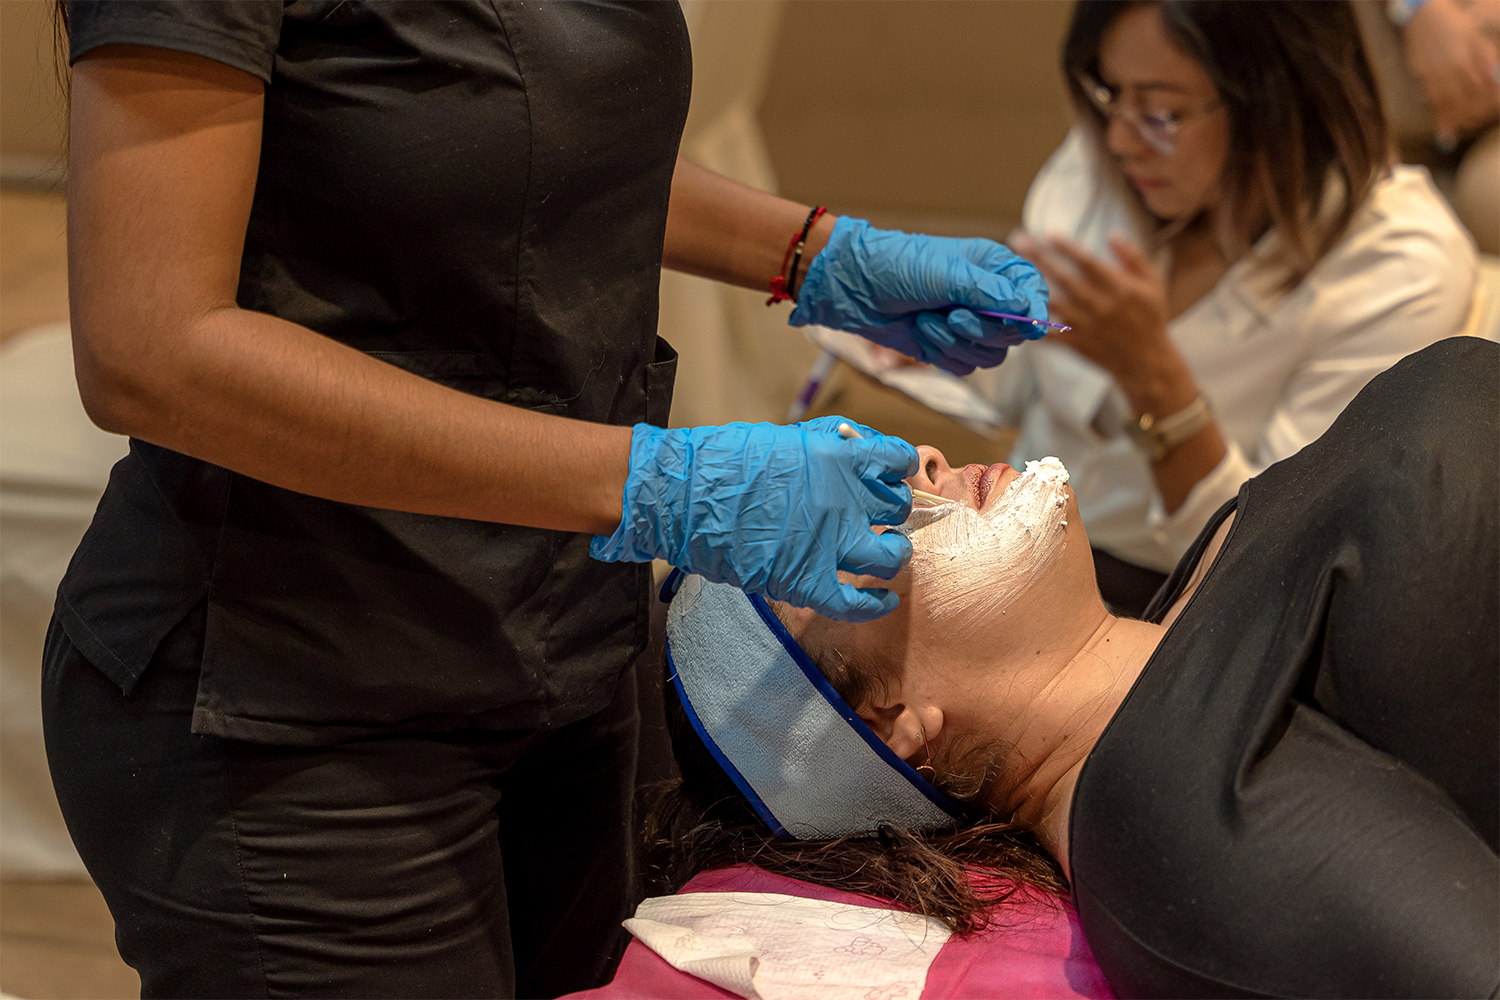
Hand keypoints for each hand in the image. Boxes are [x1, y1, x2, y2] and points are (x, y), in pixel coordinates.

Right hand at [590, 416, 917, 621]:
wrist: (682, 495)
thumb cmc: (723, 462)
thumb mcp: (783, 438)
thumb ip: (824, 446)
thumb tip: (850, 448)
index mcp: (838, 457)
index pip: (896, 460)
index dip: (900, 469)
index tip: (895, 476)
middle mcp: (844, 499)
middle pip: (896, 508)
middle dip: (893, 511)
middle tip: (880, 516)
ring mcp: (830, 543)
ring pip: (889, 556)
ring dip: (892, 554)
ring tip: (886, 553)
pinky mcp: (807, 581)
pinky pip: (856, 603)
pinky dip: (875, 605)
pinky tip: (884, 600)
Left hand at [789, 217, 1050, 376]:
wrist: (852, 288)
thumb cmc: (896, 266)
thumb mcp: (945, 274)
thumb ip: (989, 293)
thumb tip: (1029, 311)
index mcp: (994, 268)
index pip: (1033, 294)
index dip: (1034, 313)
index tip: (1028, 327)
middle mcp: (987, 297)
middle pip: (1014, 333)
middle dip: (982, 330)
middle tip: (952, 315)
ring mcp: (968, 324)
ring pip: (990, 355)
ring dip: (955, 343)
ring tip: (927, 321)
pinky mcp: (948, 347)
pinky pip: (964, 366)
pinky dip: (941, 354)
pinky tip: (920, 332)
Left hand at [1011, 232, 1193, 411]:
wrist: (1146, 361)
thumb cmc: (1150, 317)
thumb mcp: (1152, 283)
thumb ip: (1133, 257)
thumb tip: (1112, 233)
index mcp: (1119, 288)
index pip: (1089, 263)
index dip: (1068, 248)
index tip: (1048, 233)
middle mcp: (1100, 306)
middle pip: (1064, 279)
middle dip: (1040, 259)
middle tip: (1018, 240)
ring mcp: (1086, 326)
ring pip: (1053, 304)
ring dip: (1030, 286)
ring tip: (1011, 271)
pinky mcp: (1076, 343)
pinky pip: (1049, 334)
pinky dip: (1032, 325)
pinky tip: (1013, 312)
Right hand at [1404, 0, 1499, 143]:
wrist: (1421, 16)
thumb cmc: (1453, 25)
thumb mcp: (1475, 38)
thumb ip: (1486, 60)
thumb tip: (1495, 82)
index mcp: (1466, 58)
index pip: (1484, 89)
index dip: (1492, 104)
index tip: (1496, 111)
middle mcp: (1449, 70)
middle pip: (1467, 102)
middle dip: (1477, 116)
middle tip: (1482, 121)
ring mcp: (1432, 75)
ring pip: (1448, 106)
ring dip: (1459, 122)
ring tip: (1467, 128)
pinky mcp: (1420, 77)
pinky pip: (1432, 102)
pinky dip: (1441, 120)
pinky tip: (1446, 133)